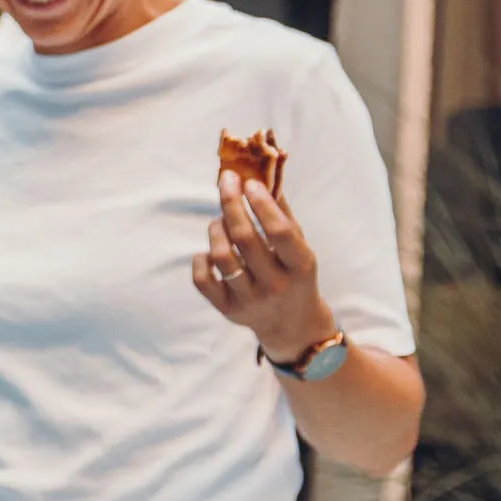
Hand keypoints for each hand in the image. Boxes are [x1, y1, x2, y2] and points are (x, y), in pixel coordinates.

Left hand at [193, 176, 336, 361]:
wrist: (291, 323)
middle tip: (226, 181)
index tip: (249, 183)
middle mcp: (275, 285)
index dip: (262, 204)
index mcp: (300, 266)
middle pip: (244, 238)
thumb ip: (283, 215)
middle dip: (231, 203)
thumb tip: (263, 177)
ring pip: (221, 255)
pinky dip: (201, 258)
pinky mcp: (227, 310)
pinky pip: (202, 279)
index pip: (279, 231)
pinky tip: (210, 250)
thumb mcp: (299, 248)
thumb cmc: (294, 274)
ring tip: (219, 221)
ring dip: (215, 229)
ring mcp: (249, 299)